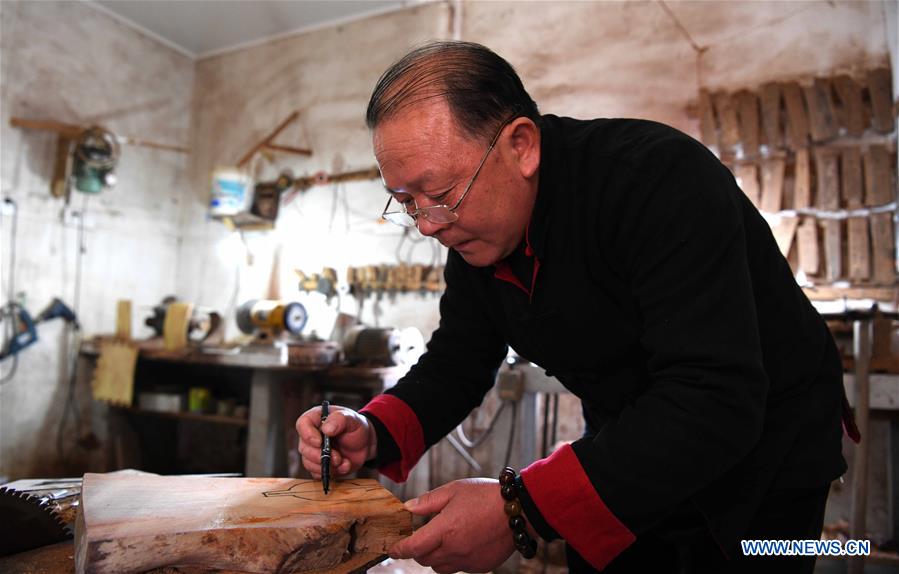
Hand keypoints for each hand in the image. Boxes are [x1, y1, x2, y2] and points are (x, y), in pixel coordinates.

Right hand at [295, 405, 376, 477]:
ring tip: (344, 462)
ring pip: (308, 463)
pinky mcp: (318, 465)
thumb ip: (339, 420)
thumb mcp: (352, 419)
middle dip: (320, 456)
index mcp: (316, 418)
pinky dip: (331, 473)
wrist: (365, 443)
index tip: (319, 442)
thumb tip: (326, 429)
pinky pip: (317, 473)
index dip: (308, 434)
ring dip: (326, 466)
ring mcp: (313, 451)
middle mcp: (311, 435)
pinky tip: (344, 466)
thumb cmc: (356, 426)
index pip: (302, 424)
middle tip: (337, 458)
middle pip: (304, 448)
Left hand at [389, 479, 514, 572]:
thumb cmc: (486, 496)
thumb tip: (408, 508)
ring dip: (435, 557)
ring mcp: (467, 561)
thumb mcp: (454, 490)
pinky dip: (454, 559)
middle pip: (424, 559)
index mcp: (445, 529)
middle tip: (421, 537)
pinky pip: (458, 568)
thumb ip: (428, 501)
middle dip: (418, 550)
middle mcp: (454, 549)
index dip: (399, 550)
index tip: (392, 549)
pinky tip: (462, 543)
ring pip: (440, 567)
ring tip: (443, 539)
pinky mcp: (480, 566)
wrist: (519, 510)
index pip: (413, 547)